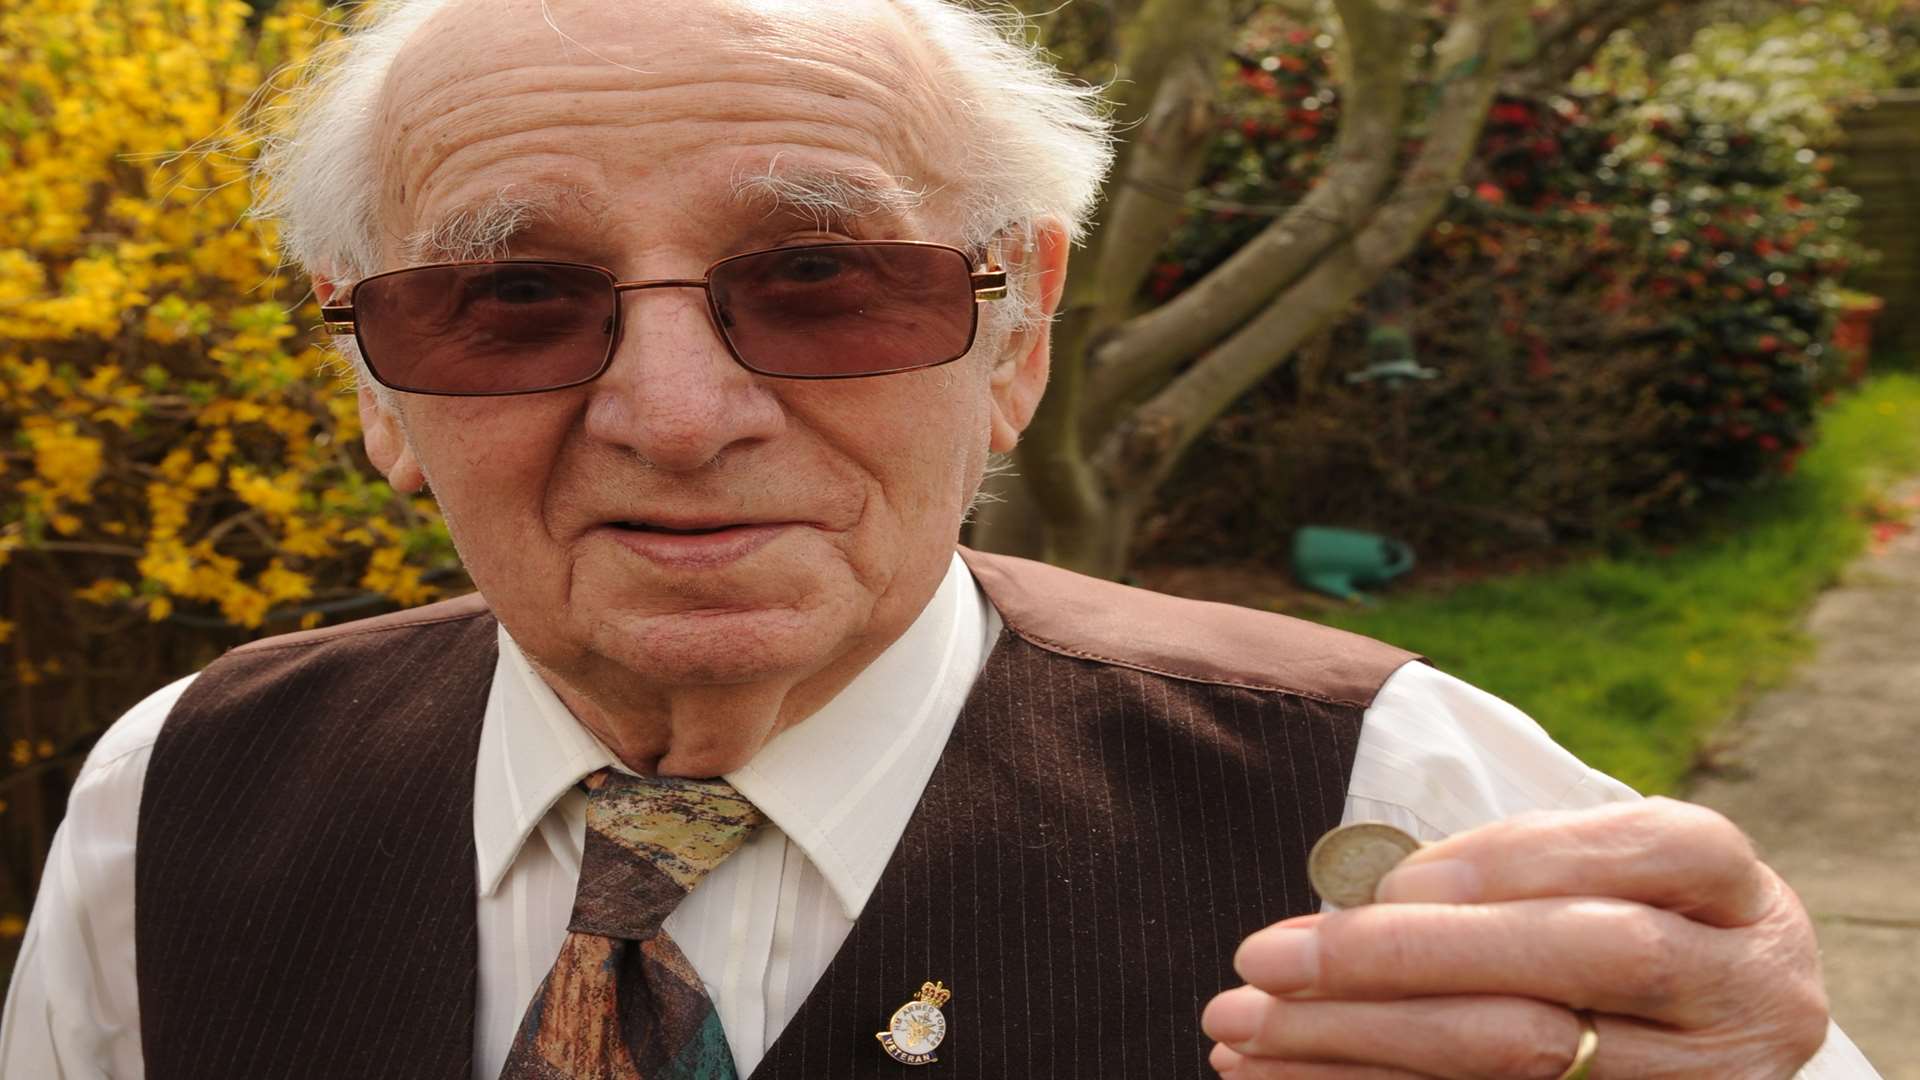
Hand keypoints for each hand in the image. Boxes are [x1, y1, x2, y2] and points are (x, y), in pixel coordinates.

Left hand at [1201, 798, 1829, 1077]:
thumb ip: (1498, 868)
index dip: (1506, 860)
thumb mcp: (1590, 872)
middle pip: (1582, 957)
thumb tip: (1353, 894)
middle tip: (1262, 960)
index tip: (1379, 881)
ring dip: (1361, 1043)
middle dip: (1405, 956)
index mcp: (1732, 888)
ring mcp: (1713, 1078)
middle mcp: (1743, 991)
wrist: (1707, 1026)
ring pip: (1530, 1057)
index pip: (1632, 850)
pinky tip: (1287, 1079)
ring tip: (1243, 1032)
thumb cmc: (1612, 918)